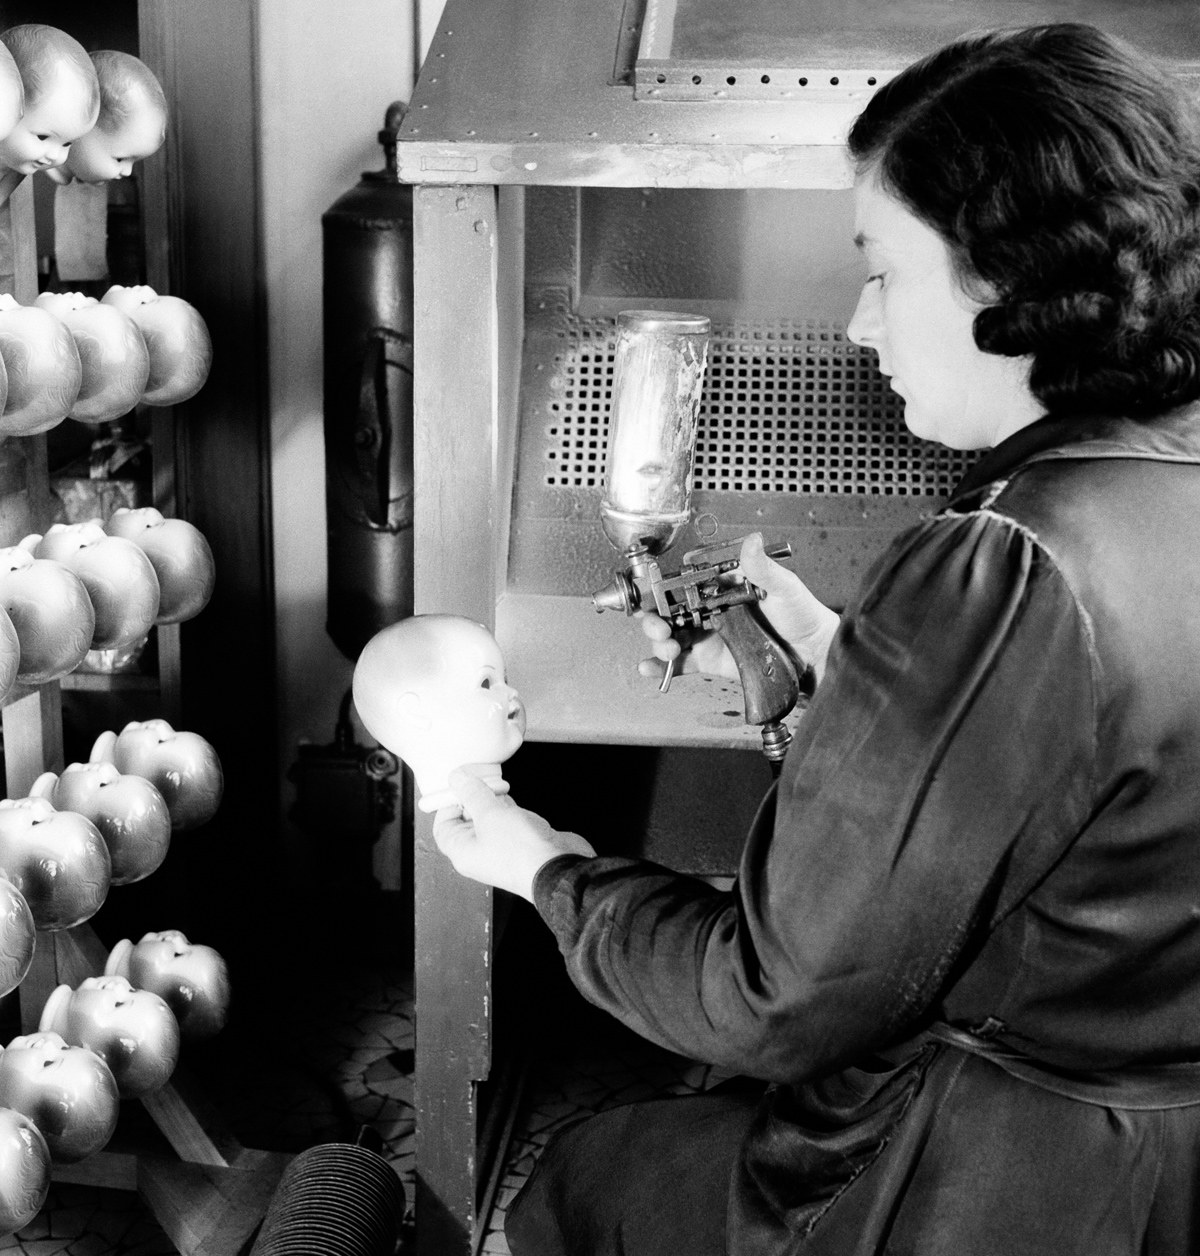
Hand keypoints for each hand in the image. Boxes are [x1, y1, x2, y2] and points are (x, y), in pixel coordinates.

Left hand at [433, 766, 595, 901]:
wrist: (557, 867)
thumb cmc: (521, 853)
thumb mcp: (489, 814)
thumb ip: (472, 793)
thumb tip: (458, 779)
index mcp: (463, 851)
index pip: (443, 826)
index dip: (448, 803)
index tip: (458, 784)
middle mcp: (480, 852)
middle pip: (467, 820)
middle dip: (473, 796)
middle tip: (480, 779)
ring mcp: (501, 849)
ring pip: (489, 819)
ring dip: (492, 800)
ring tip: (496, 784)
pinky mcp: (521, 843)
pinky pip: (507, 822)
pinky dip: (507, 807)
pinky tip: (510, 796)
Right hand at [638, 533, 839, 683]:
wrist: (815, 654)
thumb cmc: (803, 615)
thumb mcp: (784, 587)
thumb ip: (763, 568)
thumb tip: (752, 541)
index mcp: (723, 587)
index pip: (685, 584)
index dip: (664, 589)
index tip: (655, 593)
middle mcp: (711, 610)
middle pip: (670, 611)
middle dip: (655, 618)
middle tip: (659, 625)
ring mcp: (710, 635)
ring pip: (672, 636)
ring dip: (659, 641)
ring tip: (667, 646)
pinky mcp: (711, 660)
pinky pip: (682, 663)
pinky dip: (662, 666)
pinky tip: (649, 667)